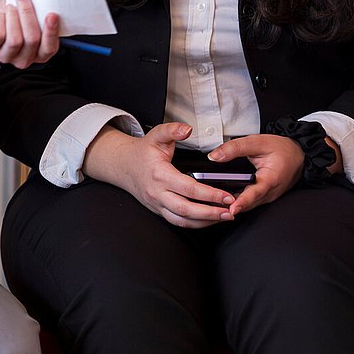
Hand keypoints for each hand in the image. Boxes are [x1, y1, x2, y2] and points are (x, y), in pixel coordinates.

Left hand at [0, 0, 59, 67]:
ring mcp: (6, 55)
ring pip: (15, 40)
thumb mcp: (27, 13)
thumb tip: (47, 1)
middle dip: (28, 14)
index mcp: (38, 51)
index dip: (51, 32)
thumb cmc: (7, 15)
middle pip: (32, 40)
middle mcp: (24, 58)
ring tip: (10, 6)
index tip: (51, 15)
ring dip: (13, 16)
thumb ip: (39, 13)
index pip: (49, 48)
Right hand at [84, 123, 234, 227]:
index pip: (189, 188)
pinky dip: (195, 224)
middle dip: (211, 212)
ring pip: (182, 220)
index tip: (227, 196)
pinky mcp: (159, 211)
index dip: (210, 194)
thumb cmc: (142, 152)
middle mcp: (157, 192)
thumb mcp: (156, 136)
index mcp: (159, 174)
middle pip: (186, 209)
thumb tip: (187, 129)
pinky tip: (209, 220)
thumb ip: (172, 130)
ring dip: (205, 222)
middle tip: (230, 212)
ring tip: (224, 217)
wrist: (124, 165)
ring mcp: (157, 204)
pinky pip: (178, 222)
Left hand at [207, 133, 308, 216]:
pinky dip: (237, 203)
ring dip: (231, 207)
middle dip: (230, 207)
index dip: (242, 201)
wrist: (299, 155)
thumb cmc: (281, 149)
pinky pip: (249, 203)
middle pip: (248, 203)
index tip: (232, 208)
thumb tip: (214, 156)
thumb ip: (234, 148)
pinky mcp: (264, 197)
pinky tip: (222, 201)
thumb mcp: (257, 142)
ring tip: (212, 206)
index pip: (255, 193)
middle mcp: (270, 192)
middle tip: (211, 207)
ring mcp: (268, 197)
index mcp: (271, 179)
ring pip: (247, 206)